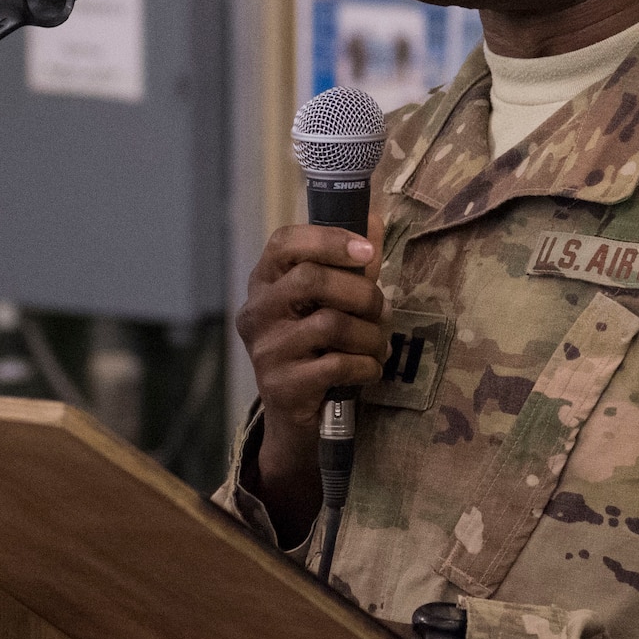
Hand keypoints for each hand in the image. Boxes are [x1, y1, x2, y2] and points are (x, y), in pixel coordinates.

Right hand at [233, 222, 386, 539]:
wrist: (295, 421)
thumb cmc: (316, 349)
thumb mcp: (329, 303)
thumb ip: (351, 264)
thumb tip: (374, 218)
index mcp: (264, 283)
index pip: (284, 242)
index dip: (328, 239)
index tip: (367, 251)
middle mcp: (256, 312)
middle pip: (311, 280)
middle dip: (361, 292)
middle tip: (381, 309)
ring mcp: (265, 351)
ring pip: (331, 324)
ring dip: (370, 334)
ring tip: (378, 345)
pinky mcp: (281, 387)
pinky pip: (336, 364)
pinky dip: (366, 366)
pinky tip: (369, 370)